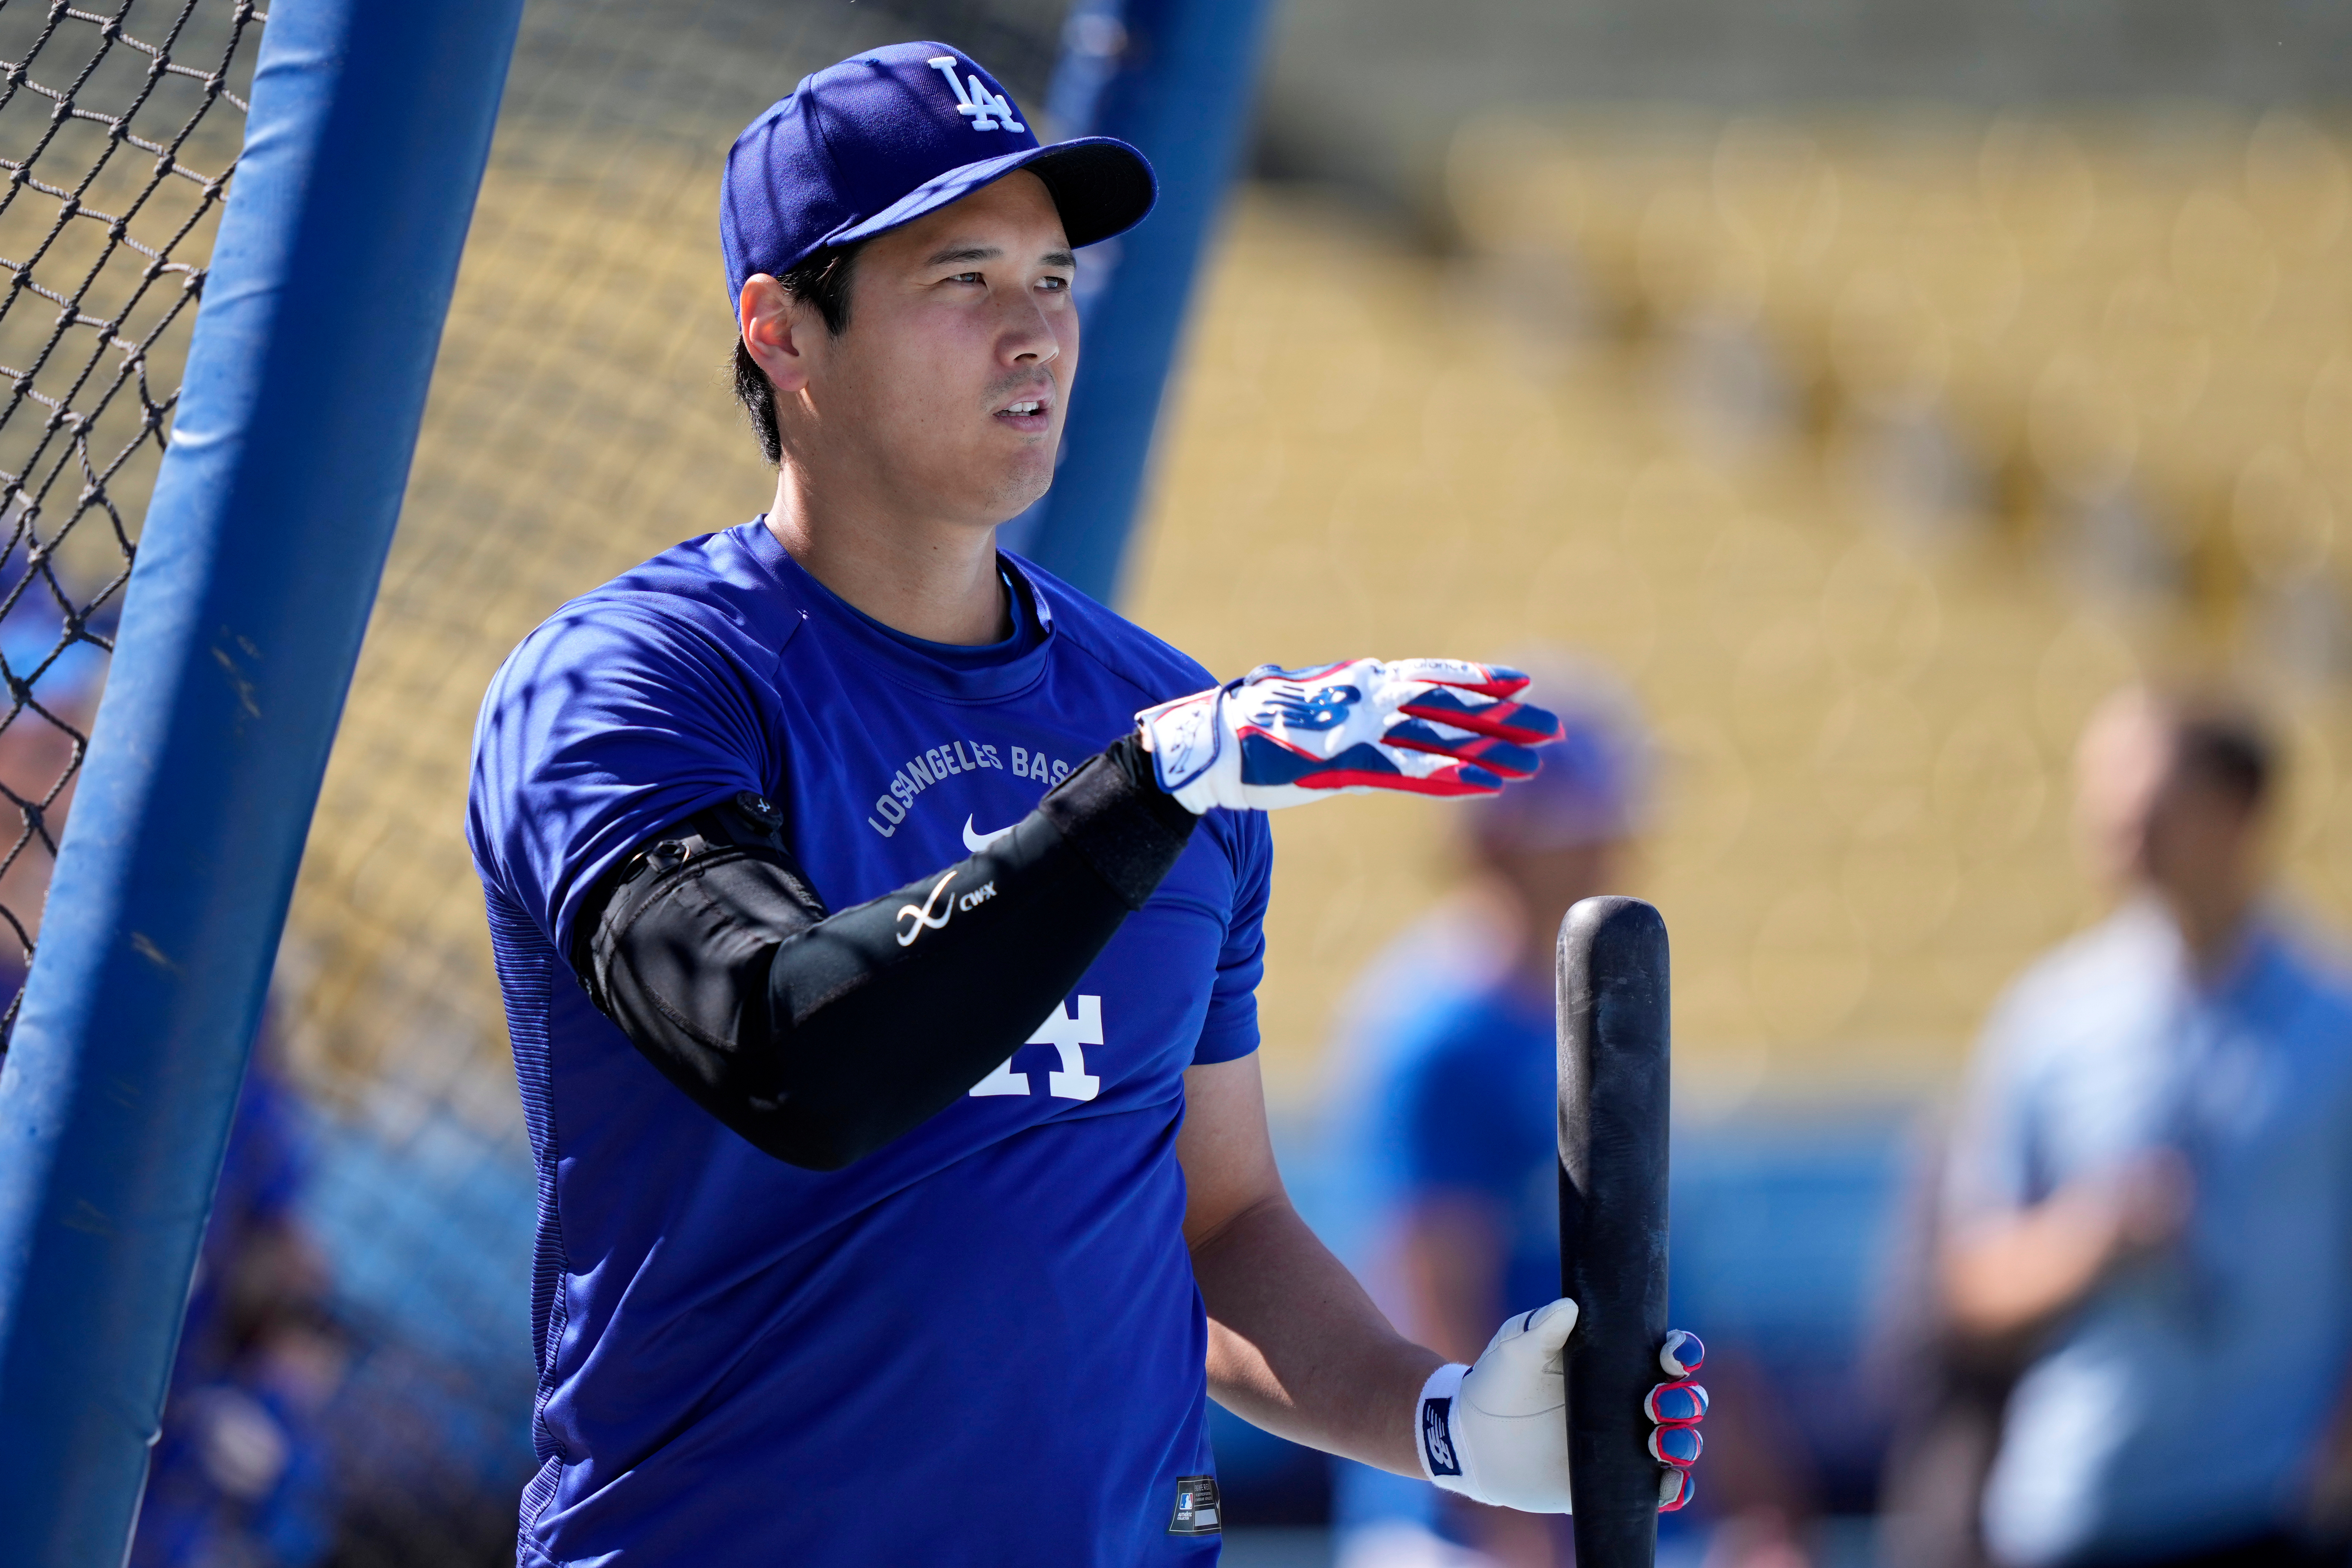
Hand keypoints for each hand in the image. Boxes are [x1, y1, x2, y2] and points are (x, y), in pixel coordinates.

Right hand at [1134, 659, 1561, 814]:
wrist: (1211, 741)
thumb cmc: (1250, 724)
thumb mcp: (1304, 701)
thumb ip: (1338, 699)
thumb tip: (1353, 695)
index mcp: (1358, 681)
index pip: (1431, 676)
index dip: (1478, 679)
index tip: (1520, 684)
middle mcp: (1367, 697)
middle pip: (1451, 704)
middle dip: (1504, 717)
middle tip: (1552, 728)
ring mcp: (1360, 730)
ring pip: (1442, 737)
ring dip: (1493, 749)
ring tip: (1537, 760)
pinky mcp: (1347, 765)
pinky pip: (1413, 772)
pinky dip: (1456, 775)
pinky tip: (1491, 783)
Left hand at [1414, 1299, 1706, 1514]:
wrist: (1474, 1440)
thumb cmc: (1498, 1383)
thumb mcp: (1514, 1349)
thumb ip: (1538, 1327)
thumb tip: (1567, 1307)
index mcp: (1614, 1365)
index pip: (1664, 1355)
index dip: (1681, 1352)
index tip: (1673, 1355)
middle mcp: (1629, 1404)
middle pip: (1682, 1399)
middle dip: (1685, 1400)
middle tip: (1655, 1404)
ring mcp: (1626, 1446)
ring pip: (1678, 1443)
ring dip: (1684, 1443)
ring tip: (1660, 1441)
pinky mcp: (1615, 1484)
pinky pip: (1659, 1490)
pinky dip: (1675, 1489)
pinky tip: (1670, 1483)